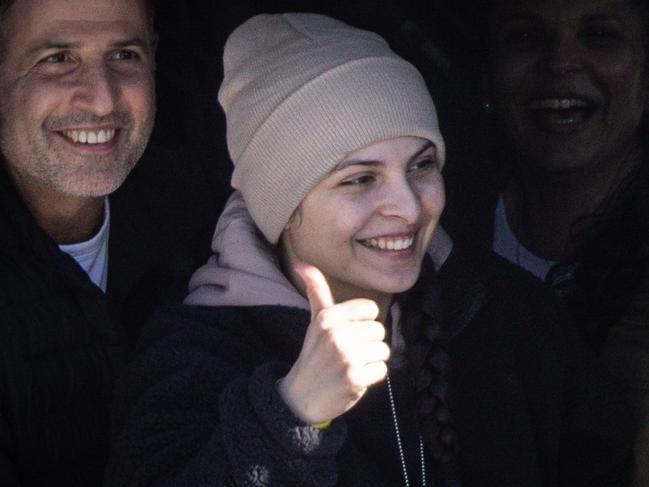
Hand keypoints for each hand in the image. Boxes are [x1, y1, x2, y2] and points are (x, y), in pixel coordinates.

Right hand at [278, 262, 389, 424]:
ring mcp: (346, 357)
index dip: (363, 323)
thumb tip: (301, 263)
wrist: (301, 397)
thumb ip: (316, 291)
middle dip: (368, 344)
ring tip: (352, 366)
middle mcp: (336, 334)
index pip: (370, 309)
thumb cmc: (314, 354)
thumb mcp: (315, 321)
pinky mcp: (355, 379)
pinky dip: (372, 377)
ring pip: (384, 350)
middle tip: (348, 354)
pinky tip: (355, 379)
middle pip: (379, 330)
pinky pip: (382, 370)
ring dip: (372, 361)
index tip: (348, 334)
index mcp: (328, 317)